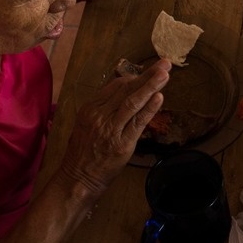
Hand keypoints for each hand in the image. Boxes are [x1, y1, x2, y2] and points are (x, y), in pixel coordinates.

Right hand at [54, 58, 169, 196]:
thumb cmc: (83, 152)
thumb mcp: (87, 124)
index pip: (116, 86)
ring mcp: (111, 129)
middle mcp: (100, 115)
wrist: (78, 178)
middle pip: (127, 90)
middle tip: (164, 64)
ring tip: (165, 74)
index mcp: (90, 108)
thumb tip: (123, 91)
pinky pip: (138, 123)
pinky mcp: (122, 144)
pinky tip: (159, 97)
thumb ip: (103, 108)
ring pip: (133, 102)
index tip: (149, 71)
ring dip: (151, 86)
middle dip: (147, 75)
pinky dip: (149, 109)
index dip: (135, 77)